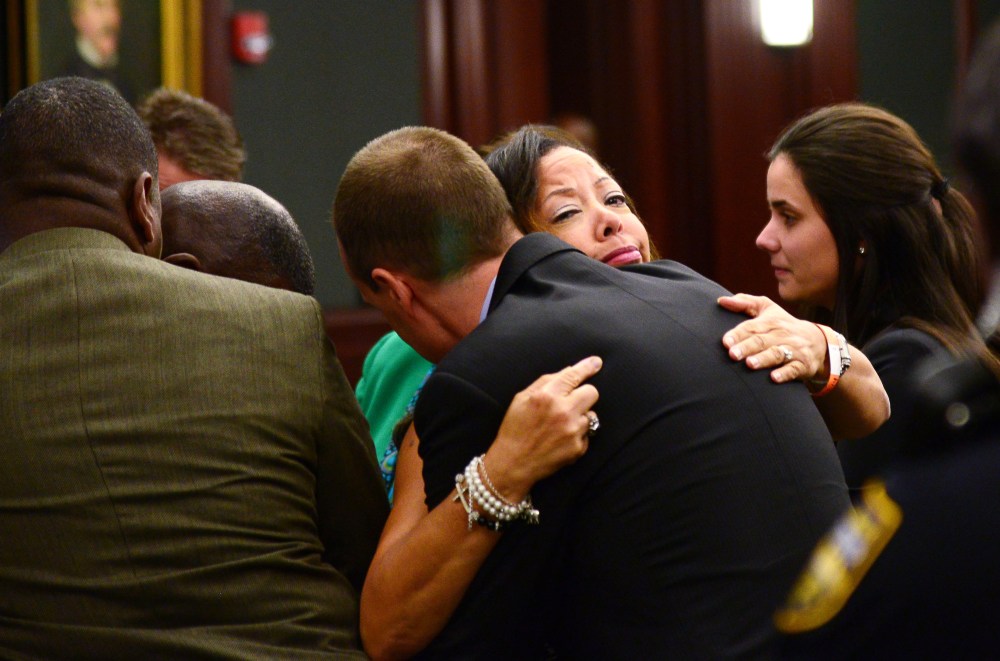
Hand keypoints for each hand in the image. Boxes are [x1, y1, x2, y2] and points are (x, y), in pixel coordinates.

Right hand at [482, 356, 601, 500]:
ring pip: (591, 414)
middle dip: (584, 394)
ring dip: (580, 416)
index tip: (596, 362)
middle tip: (572, 402)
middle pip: (592, 393)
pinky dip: (578, 435)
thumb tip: (568, 371)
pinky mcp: (578, 448)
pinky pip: (587, 434)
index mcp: (547, 396)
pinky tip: (561, 439)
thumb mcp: (521, 399)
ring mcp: (573, 431)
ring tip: (561, 425)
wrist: (514, 464)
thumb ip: (545, 382)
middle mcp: (563, 412)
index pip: (574, 375)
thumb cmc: (515, 429)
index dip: (587, 367)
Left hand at [718, 294, 827, 383]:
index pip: (752, 327)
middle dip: (747, 347)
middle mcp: (782, 334)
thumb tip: (721, 300)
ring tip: (750, 364)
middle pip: (762, 341)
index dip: (738, 334)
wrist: (817, 341)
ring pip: (777, 354)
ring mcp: (794, 350)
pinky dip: (785, 374)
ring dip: (763, 359)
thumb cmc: (782, 325)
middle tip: (732, 354)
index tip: (725, 342)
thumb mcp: (766, 309)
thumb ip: (744, 303)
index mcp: (771, 321)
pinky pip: (794, 369)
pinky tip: (774, 378)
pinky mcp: (803, 365)